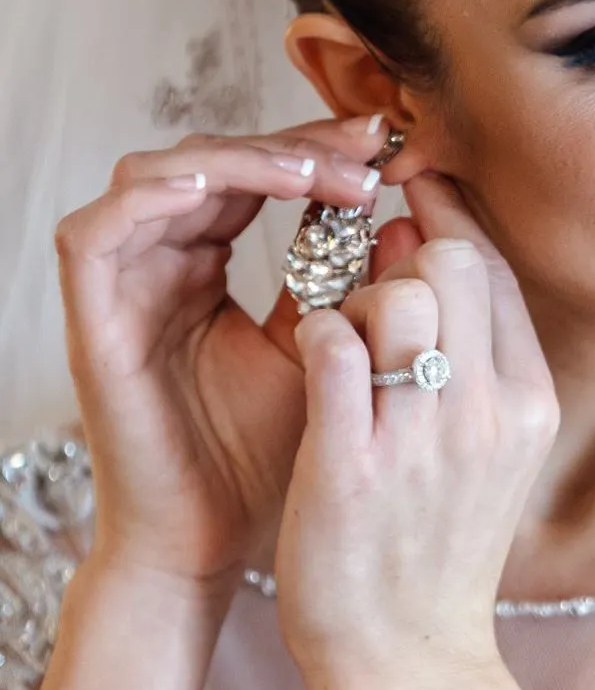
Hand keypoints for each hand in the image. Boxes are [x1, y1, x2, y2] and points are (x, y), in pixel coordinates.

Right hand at [54, 115, 403, 593]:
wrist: (209, 544)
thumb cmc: (266, 461)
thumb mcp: (323, 357)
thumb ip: (348, 290)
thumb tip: (408, 222)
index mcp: (212, 265)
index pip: (259, 176)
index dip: (317, 152)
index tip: (387, 148)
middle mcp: (162, 264)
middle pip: (214, 159)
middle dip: (290, 145)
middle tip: (361, 150)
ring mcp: (123, 288)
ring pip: (158, 175)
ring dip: (234, 161)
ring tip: (309, 174)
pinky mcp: (90, 318)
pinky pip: (96, 231)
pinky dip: (151, 197)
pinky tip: (215, 188)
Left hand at [274, 171, 558, 686]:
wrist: (408, 660)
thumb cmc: (436, 545)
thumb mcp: (489, 446)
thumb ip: (471, 349)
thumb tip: (420, 234)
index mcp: (529, 402)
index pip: (495, 268)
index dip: (447, 217)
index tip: (409, 200)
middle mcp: (488, 415)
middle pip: (450, 264)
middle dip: (400, 254)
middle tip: (369, 282)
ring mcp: (423, 442)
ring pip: (394, 295)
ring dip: (353, 296)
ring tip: (341, 338)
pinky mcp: (353, 468)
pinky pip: (331, 348)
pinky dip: (314, 335)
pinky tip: (311, 363)